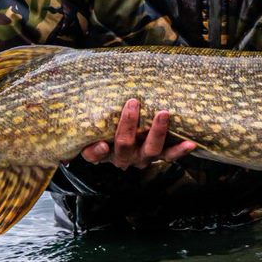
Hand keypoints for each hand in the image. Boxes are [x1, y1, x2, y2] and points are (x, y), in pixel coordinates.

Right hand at [78, 98, 198, 168]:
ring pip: (150, 151)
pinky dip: (180, 150)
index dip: (97, 151)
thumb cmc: (102, 128)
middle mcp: (122, 158)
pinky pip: (169, 155)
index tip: (101, 144)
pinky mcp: (158, 155)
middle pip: (124, 146)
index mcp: (102, 152)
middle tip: (133, 103)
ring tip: (162, 114)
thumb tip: (69, 112)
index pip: (94, 154)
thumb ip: (81, 121)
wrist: (121, 139)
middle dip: (128, 125)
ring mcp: (141, 157)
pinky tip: (191, 144)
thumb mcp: (90, 127)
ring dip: (157, 132)